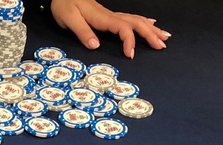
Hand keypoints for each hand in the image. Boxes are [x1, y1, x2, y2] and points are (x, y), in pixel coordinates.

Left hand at [50, 0, 170, 57]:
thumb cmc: (64, 4)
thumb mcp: (69, 19)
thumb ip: (82, 31)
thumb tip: (95, 45)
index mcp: (102, 18)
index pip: (123, 28)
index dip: (130, 41)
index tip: (130, 54)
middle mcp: (110, 15)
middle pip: (136, 23)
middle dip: (150, 34)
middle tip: (161, 46)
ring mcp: (111, 15)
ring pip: (136, 19)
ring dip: (151, 28)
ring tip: (164, 37)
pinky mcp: (108, 15)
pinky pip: (131, 18)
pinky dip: (143, 21)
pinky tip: (151, 23)